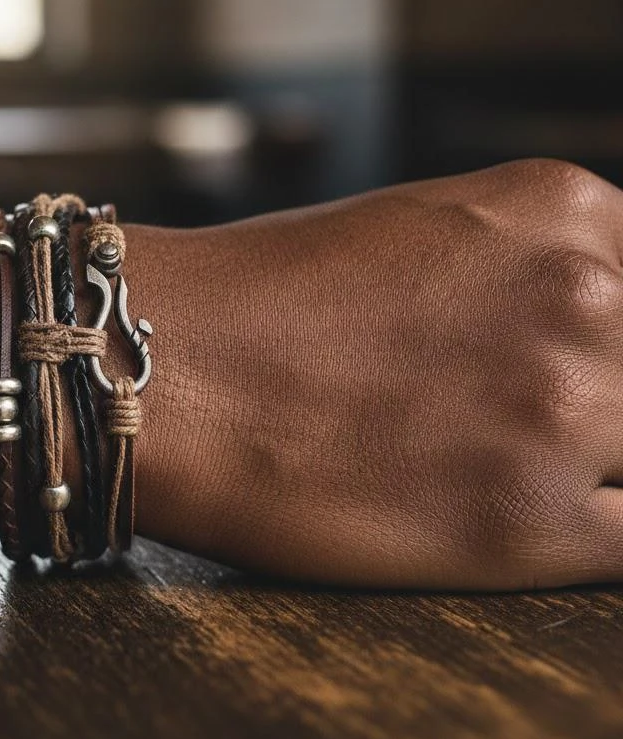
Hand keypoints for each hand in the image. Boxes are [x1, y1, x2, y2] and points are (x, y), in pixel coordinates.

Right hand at [131, 158, 622, 588]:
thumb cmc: (262, 298)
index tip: (593, 367)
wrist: (162, 370)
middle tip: (512, 413)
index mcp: (560, 206)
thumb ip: (528, 263)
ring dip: (594, 465)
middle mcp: (583, 297)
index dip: (621, 333)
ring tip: (491, 458)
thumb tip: (598, 313)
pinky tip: (520, 517)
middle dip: (606, 397)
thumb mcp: (422, 230)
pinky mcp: (531, 525)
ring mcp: (564, 410)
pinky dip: (591, 533)